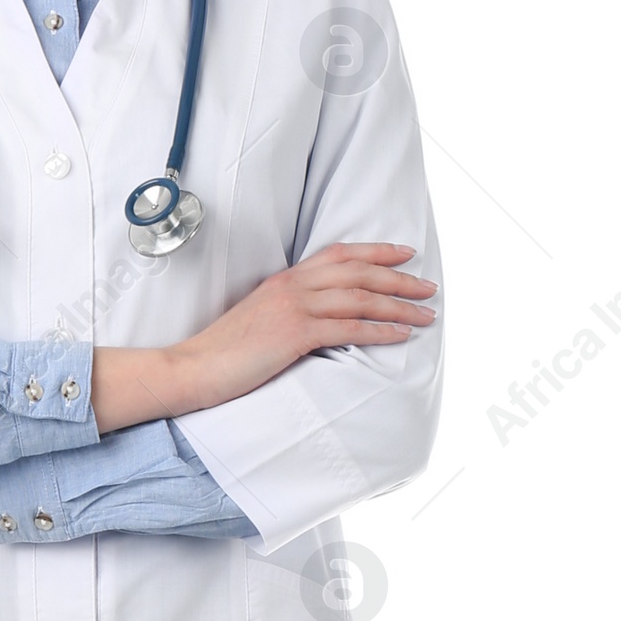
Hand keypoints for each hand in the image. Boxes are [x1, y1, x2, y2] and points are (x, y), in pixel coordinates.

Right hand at [90, 243, 435, 431]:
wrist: (192, 368)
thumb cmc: (223, 354)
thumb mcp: (259, 320)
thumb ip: (288, 311)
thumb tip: (319, 320)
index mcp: (284, 280)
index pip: (339, 255)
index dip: (376, 252)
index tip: (404, 254)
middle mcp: (292, 286)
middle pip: (358, 273)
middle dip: (398, 278)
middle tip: (428, 287)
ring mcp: (294, 308)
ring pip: (360, 298)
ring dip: (398, 305)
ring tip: (425, 314)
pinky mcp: (294, 333)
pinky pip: (348, 328)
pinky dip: (380, 329)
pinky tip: (400, 335)